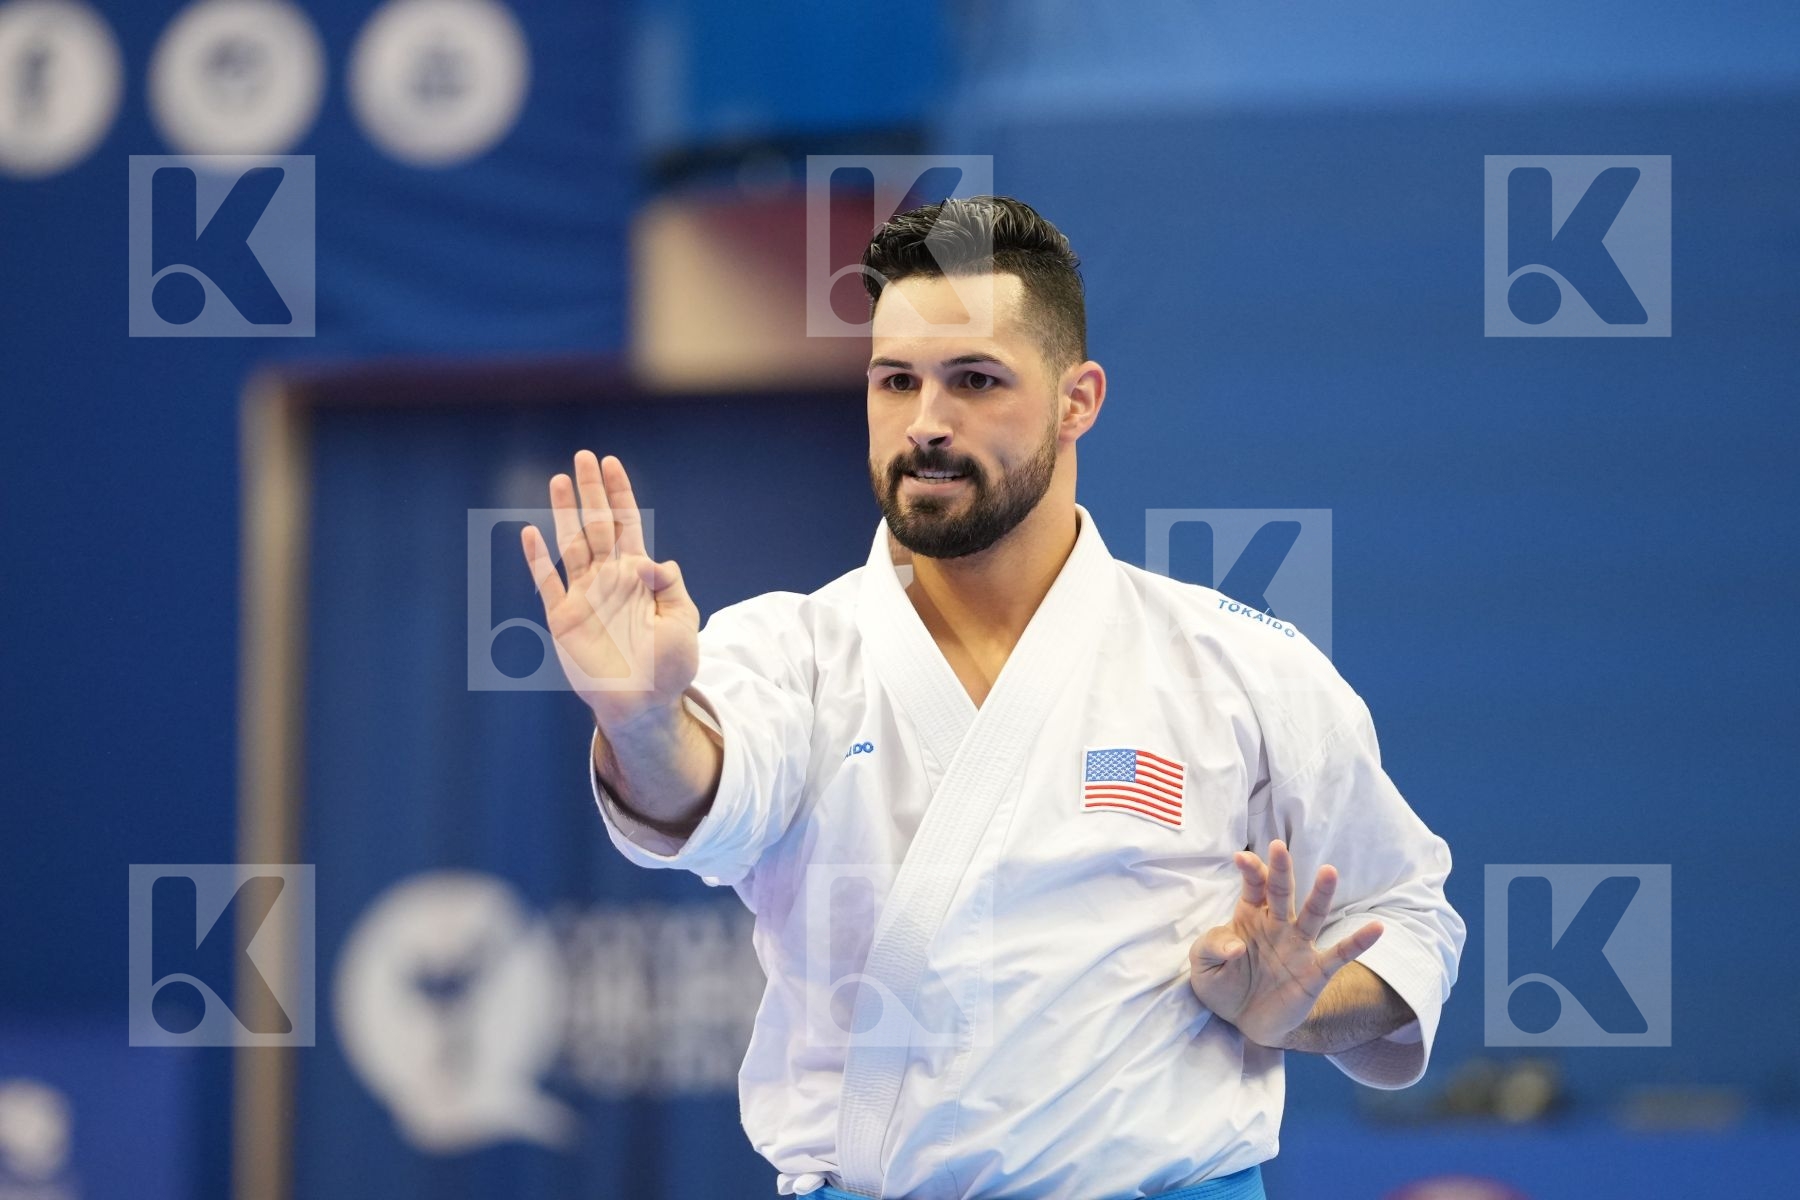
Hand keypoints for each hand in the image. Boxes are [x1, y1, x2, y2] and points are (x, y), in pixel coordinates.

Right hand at [519, 451, 699, 729]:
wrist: (643, 705)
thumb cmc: (669, 666)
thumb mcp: (683, 622)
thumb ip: (670, 586)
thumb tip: (650, 559)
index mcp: (639, 576)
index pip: (627, 524)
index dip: (619, 494)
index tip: (611, 463)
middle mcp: (609, 579)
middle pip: (596, 525)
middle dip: (591, 492)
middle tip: (583, 456)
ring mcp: (584, 597)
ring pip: (571, 545)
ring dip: (564, 513)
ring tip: (558, 481)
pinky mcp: (563, 619)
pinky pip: (547, 583)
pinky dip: (538, 560)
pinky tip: (529, 533)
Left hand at [1187, 839, 1383, 1048]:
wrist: (1243, 1022)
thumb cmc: (1222, 985)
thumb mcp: (1202, 966)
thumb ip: (1211, 948)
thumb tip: (1235, 945)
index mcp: (1249, 916)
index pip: (1253, 887)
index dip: (1249, 871)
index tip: (1241, 857)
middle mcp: (1277, 925)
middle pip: (1281, 892)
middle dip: (1281, 870)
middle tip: (1278, 846)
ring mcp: (1298, 946)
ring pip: (1312, 915)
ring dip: (1320, 894)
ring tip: (1328, 872)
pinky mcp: (1315, 971)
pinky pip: (1339, 954)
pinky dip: (1358, 942)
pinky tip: (1376, 928)